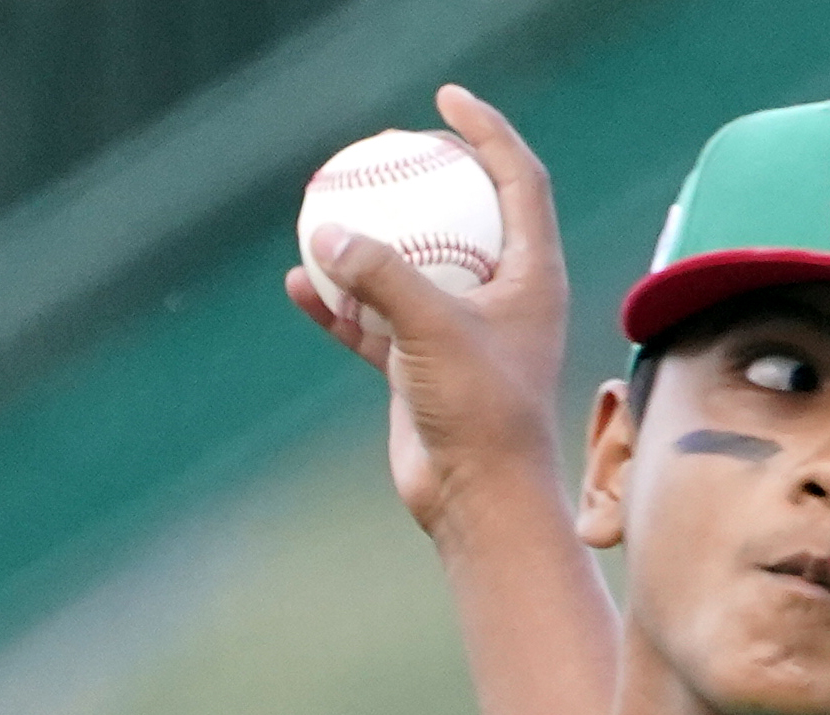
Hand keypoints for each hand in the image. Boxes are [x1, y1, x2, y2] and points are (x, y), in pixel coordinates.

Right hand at [285, 83, 569, 537]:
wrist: (479, 499)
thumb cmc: (480, 414)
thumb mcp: (431, 331)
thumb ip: (382, 276)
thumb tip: (326, 233)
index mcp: (530, 277)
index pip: (517, 180)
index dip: (486, 131)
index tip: (445, 100)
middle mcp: (502, 299)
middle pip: (464, 214)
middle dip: (425, 176)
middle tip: (381, 148)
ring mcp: (459, 333)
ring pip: (410, 268)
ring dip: (369, 242)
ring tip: (326, 210)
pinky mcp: (422, 368)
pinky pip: (374, 321)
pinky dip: (340, 304)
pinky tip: (299, 284)